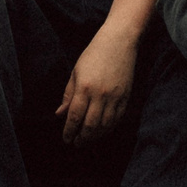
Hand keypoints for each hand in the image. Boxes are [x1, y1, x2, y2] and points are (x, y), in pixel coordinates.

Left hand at [57, 22, 139, 143]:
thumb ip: (68, 95)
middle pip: (90, 126)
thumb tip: (60, 114)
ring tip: (88, 140)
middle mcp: (100, 95)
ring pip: (105, 126)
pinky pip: (117, 119)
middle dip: (82, 138)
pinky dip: (109, 129)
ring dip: (95, 137)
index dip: (69, 131)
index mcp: (84, 88)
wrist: (119, 42)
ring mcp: (115, 97)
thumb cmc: (94, 54)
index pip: (75, 117)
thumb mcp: (75, 72)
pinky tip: (102, 131)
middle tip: (76, 144)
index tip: (66, 139)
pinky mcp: (126, 97)